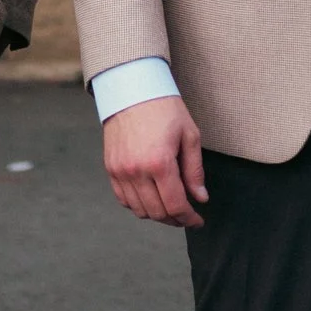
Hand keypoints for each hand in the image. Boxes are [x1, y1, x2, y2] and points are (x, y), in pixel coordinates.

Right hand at [102, 96, 206, 227]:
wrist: (132, 89)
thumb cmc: (165, 109)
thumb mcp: (189, 135)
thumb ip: (194, 171)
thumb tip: (200, 198)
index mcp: (159, 163)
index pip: (175, 205)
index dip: (189, 218)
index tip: (197, 221)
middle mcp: (136, 171)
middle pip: (157, 212)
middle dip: (175, 220)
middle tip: (187, 216)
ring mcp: (120, 171)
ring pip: (139, 210)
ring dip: (157, 215)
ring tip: (170, 208)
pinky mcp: (110, 168)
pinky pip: (124, 199)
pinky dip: (138, 205)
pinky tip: (151, 199)